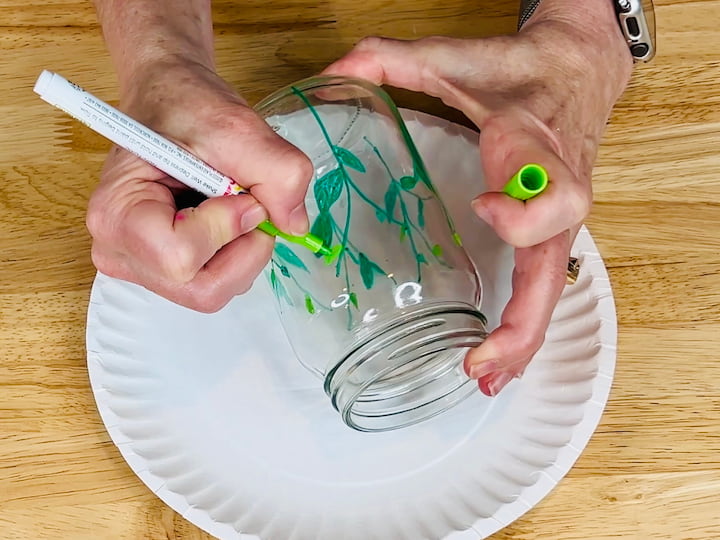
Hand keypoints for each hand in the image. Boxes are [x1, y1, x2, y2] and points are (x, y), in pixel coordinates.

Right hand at [86, 60, 312, 311]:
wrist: (171, 100)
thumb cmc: (186, 106)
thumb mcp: (239, 128)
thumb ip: (278, 174)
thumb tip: (295, 227)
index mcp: (117, 215)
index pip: (181, 258)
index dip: (227, 229)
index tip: (240, 192)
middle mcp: (119, 251)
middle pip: (203, 290)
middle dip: (243, 250)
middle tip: (250, 204)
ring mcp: (139, 265)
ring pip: (213, 291)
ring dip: (242, 250)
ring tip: (233, 204)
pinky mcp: (161, 270)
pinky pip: (213, 282)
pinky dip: (234, 254)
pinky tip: (225, 218)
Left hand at [323, 6, 631, 394]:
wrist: (578, 69)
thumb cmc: (521, 69)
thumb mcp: (455, 56)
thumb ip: (389, 59)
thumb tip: (326, 75)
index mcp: (532, 149)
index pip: (552, 193)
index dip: (524, 213)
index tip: (482, 207)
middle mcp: (555, 190)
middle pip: (554, 266)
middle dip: (524, 320)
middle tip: (481, 360)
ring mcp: (559, 216)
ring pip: (554, 287)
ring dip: (526, 339)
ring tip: (489, 378)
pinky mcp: (555, 228)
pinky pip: (547, 283)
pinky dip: (528, 325)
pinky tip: (504, 356)